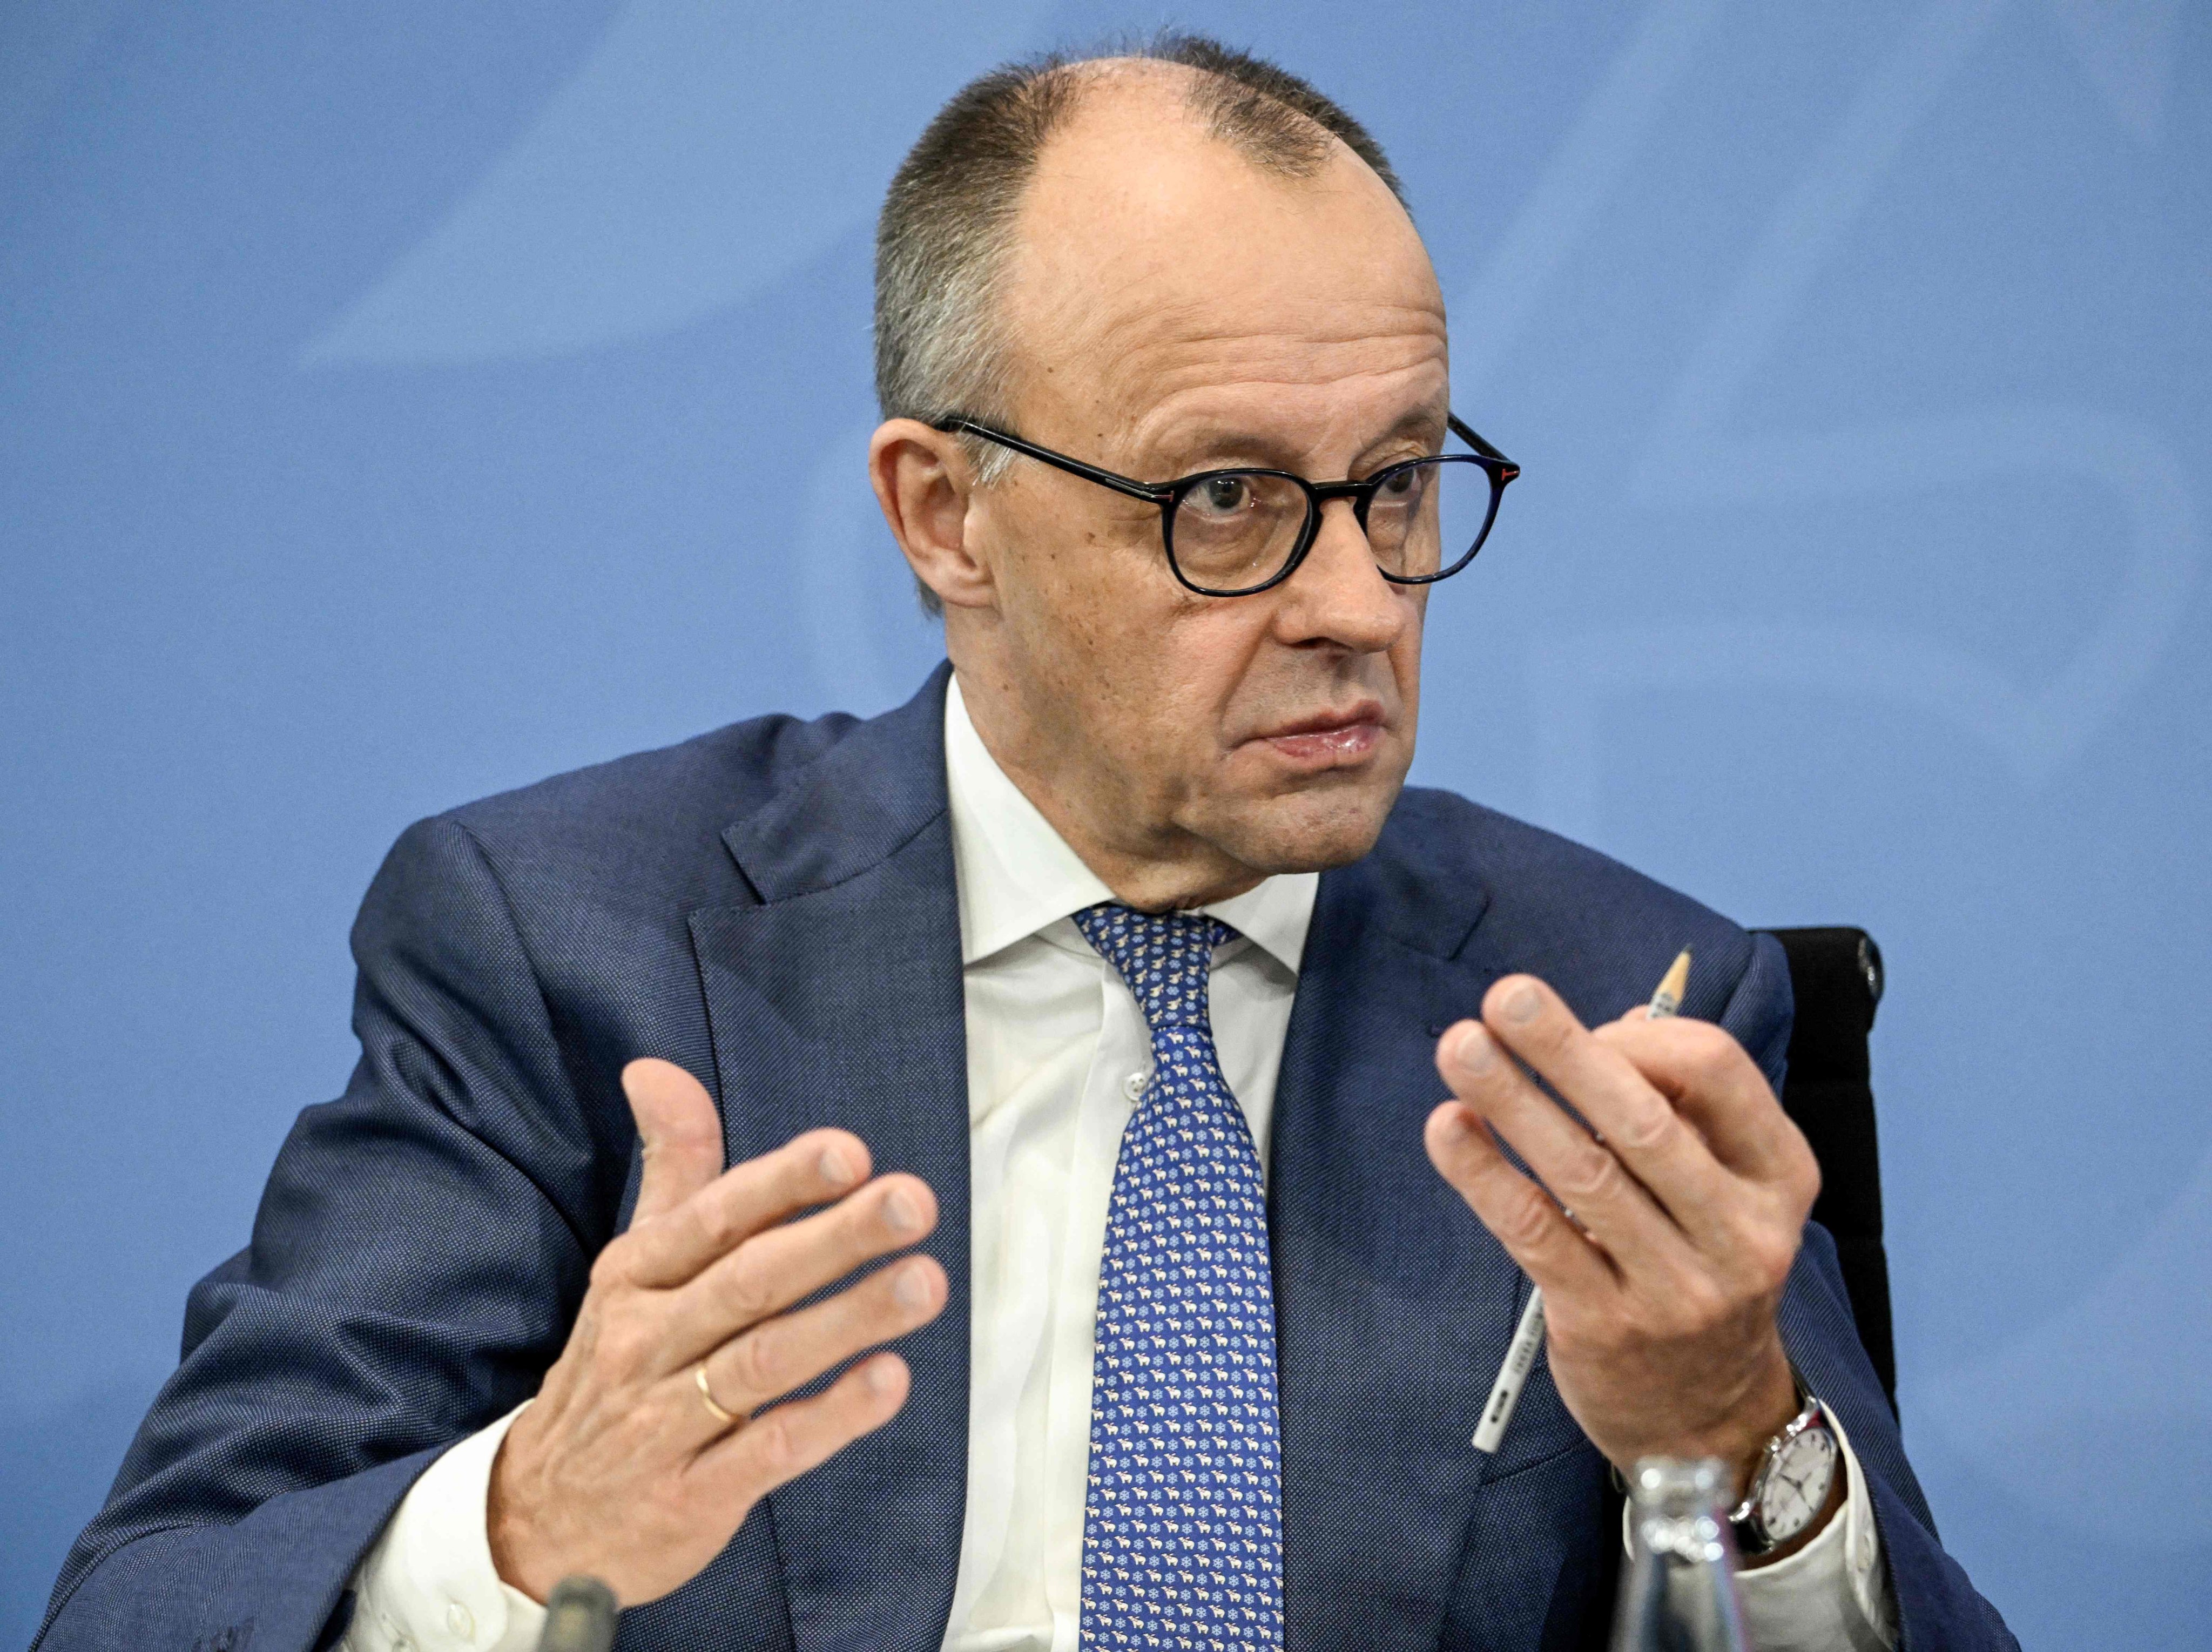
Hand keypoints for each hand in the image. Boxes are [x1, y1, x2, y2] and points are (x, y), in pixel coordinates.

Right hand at [487, 1059, 947, 1605]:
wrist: (537, 1519)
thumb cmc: (616, 1368)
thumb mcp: (633, 1265)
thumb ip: (670, 1168)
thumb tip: (657, 1067)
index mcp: (637, 1276)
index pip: (715, 1218)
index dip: (782, 1183)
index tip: (851, 1152)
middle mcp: (649, 1340)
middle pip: (750, 1282)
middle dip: (835, 1238)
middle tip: (913, 1202)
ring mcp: (667, 1422)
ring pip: (765, 1362)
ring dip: (849, 1319)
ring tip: (925, 1281)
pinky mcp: (693, 1496)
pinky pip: (769, 1451)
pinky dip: (830, 1417)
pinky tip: (889, 1381)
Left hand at [1424, 975, 1818, 1498]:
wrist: (1708, 1420)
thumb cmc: (1699, 1266)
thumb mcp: (1722, 1188)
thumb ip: (1676, 1107)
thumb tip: (1610, 1020)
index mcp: (1778, 1176)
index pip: (1717, 1072)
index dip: (1639, 1038)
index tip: (1584, 1031)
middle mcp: (1740, 1232)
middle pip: (1644, 1120)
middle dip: (1565, 1051)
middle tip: (1504, 996)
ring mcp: (1676, 1287)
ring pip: (1583, 1173)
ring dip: (1513, 1102)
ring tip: (1460, 1048)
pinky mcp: (1606, 1325)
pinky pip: (1535, 1233)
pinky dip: (1485, 1174)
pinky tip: (1449, 1130)